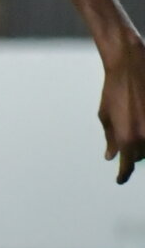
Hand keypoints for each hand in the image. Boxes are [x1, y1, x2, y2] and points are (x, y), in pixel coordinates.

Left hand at [102, 35, 144, 183]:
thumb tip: (110, 156)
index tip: (120, 180)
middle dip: (133, 153)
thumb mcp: (106, 116)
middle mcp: (144, 137)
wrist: (130, 68)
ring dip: (143, 144)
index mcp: (127, 138)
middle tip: (126, 143)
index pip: (127, 165)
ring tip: (134, 125)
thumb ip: (111, 138)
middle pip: (140, 156)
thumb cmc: (114, 91)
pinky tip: (140, 122)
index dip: (123, 175)